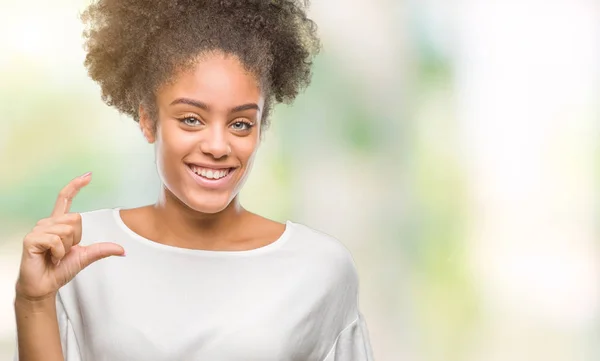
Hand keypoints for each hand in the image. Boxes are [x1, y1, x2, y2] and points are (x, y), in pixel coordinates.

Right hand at [15, 172, 124, 300]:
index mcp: (59, 224)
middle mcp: (48, 223)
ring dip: (66, 248)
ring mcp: (38, 230)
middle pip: (76, 219)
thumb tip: (122, 250)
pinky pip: (56, 240)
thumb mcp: (86, 256)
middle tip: (63, 252)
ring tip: (56, 256)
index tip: (88, 175)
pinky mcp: (32, 239)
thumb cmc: (60, 269)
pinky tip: (51, 258)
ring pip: (67, 229)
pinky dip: (59, 252)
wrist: (45, 285)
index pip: (66, 199)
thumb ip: (102, 249)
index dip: (76, 186)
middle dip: (75, 238)